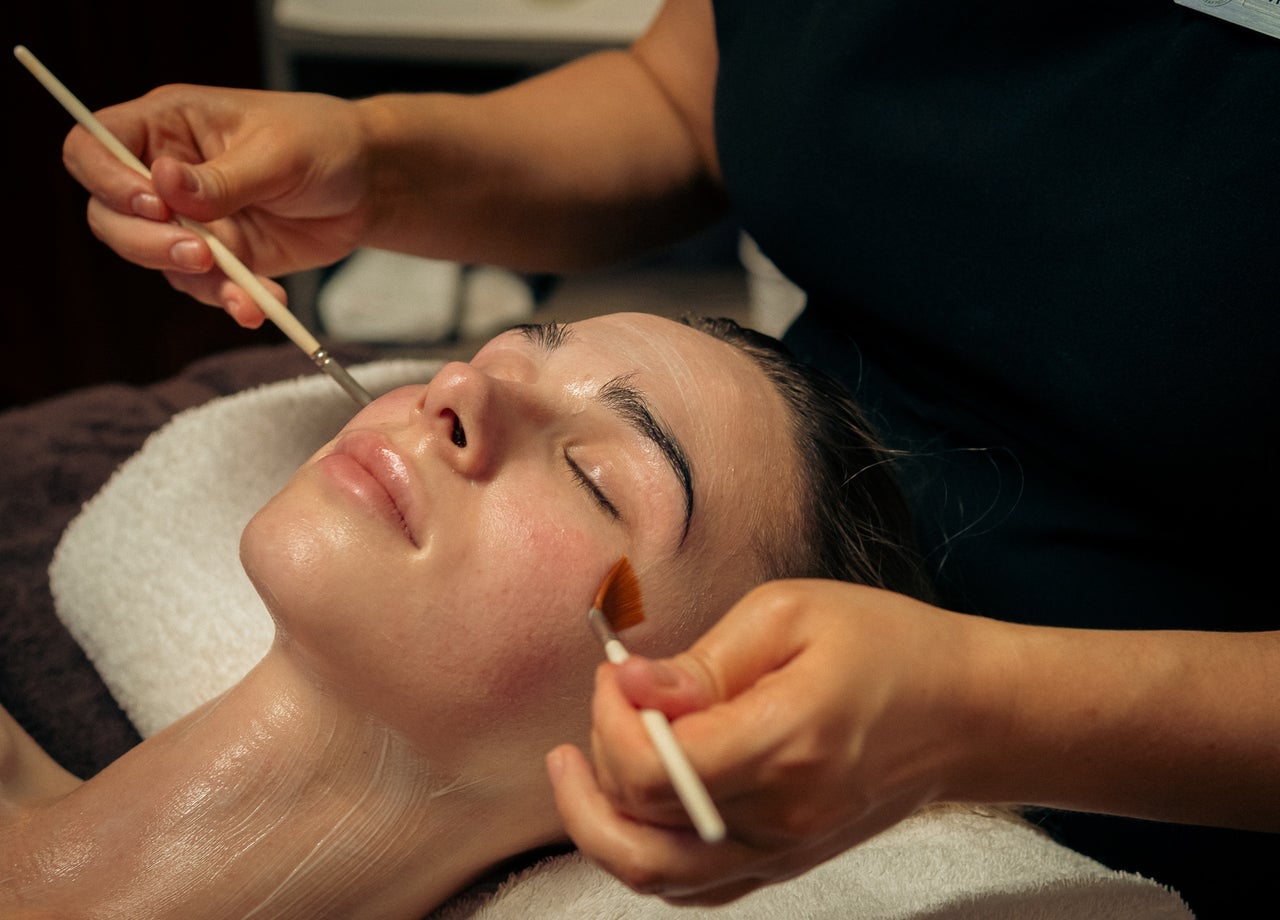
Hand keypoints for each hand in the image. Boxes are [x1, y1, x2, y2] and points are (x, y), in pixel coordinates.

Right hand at [62, 85, 372, 325]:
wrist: (368, 185)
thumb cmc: (323, 143)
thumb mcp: (278, 153)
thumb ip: (222, 178)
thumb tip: (164, 184)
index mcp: (167, 125)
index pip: (93, 147)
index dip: (106, 179)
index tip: (153, 203)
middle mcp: (166, 173)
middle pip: (110, 214)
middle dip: (146, 243)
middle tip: (199, 256)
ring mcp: (190, 220)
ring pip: (154, 260)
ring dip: (195, 281)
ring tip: (244, 290)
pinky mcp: (220, 257)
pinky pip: (204, 287)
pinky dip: (231, 300)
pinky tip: (261, 305)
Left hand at [547, 579, 996, 905]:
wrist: (965, 713)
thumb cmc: (887, 646)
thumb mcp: (792, 614)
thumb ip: (704, 661)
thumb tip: (629, 687)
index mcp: (784, 742)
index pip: (653, 770)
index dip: (609, 721)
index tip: (615, 673)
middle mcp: (780, 815)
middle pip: (640, 825)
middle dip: (599, 757)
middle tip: (611, 698)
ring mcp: (783, 851)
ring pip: (652, 872)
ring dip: (599, 821)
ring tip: (583, 764)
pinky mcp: (784, 863)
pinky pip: (691, 887)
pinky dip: (642, 852)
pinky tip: (631, 804)